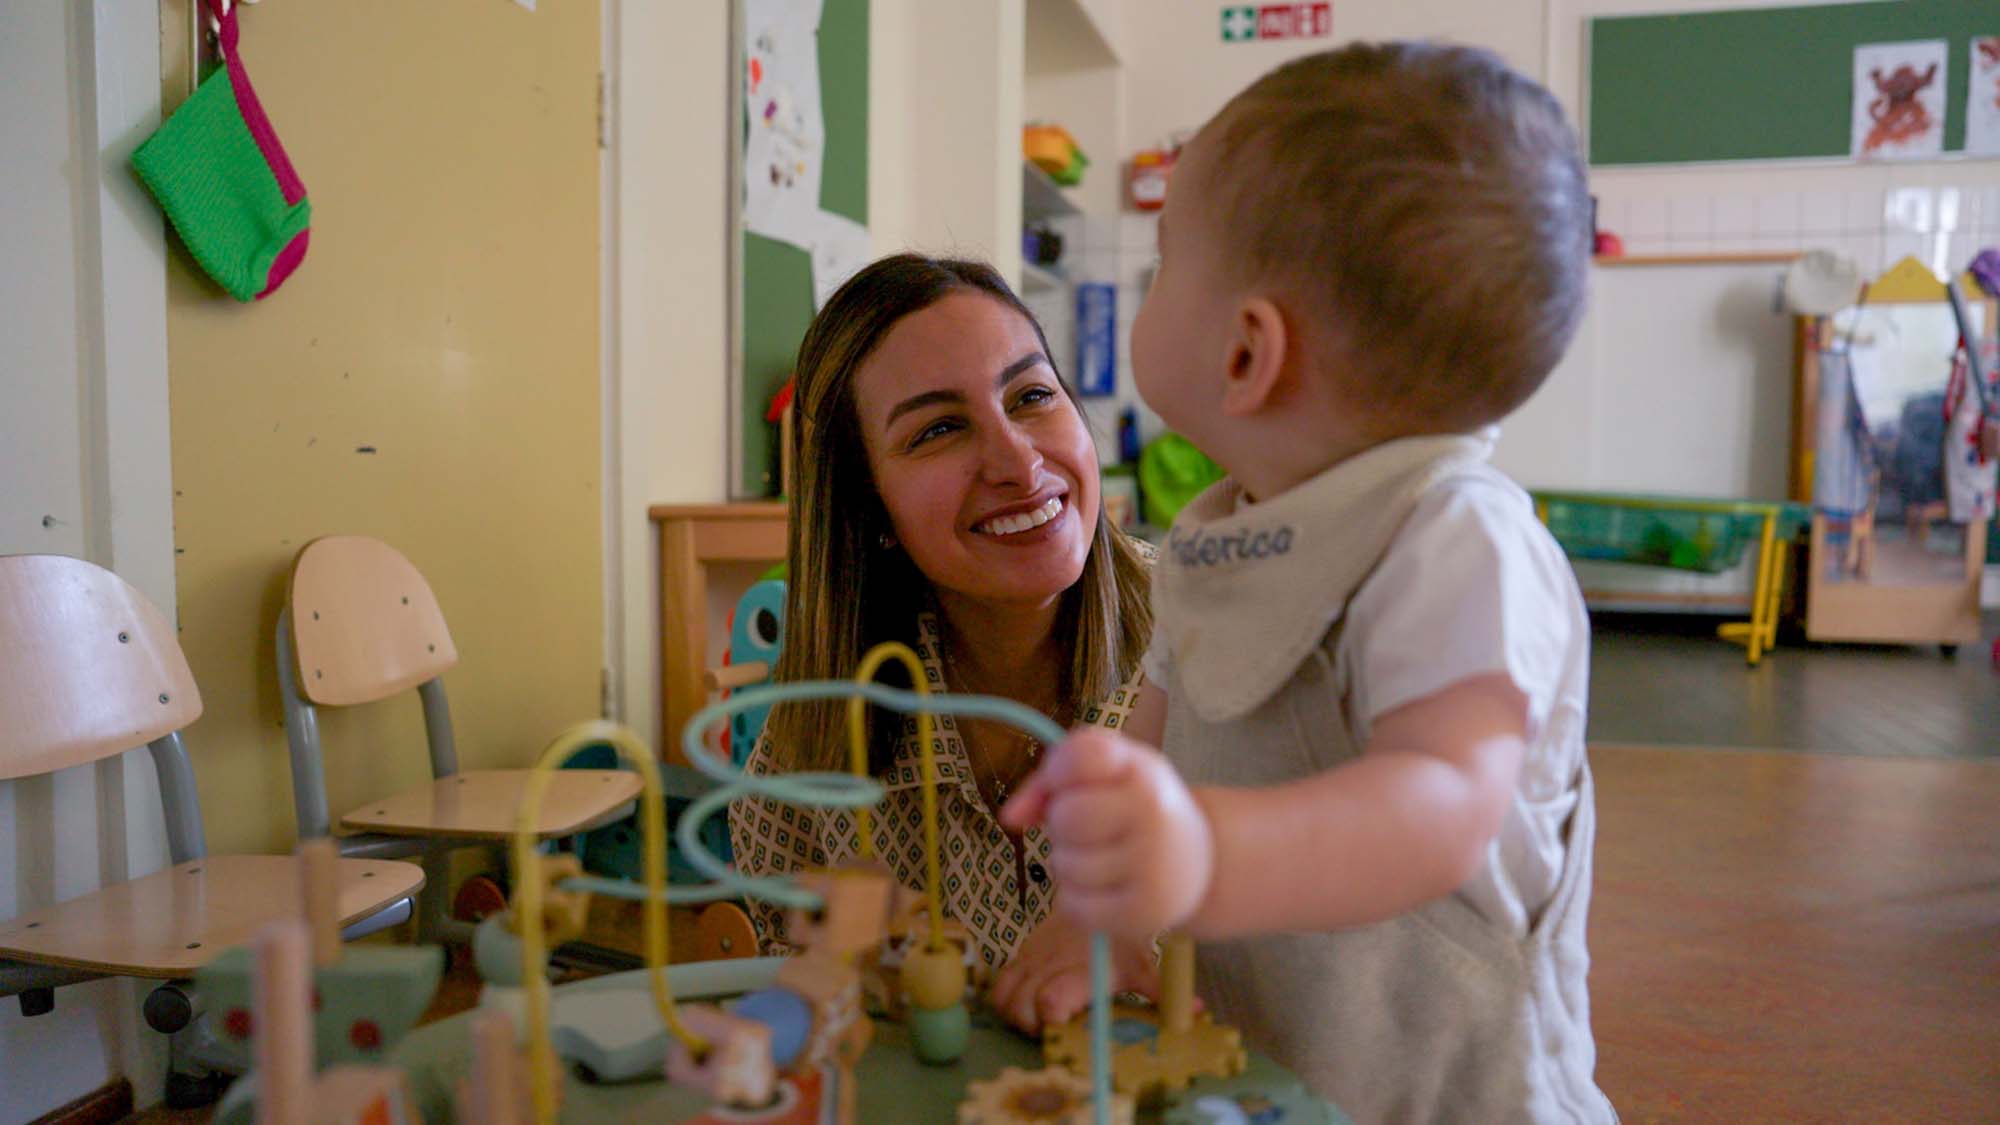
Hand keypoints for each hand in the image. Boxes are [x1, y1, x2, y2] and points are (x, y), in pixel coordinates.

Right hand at [988, 910, 1159, 1034]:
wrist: (1096, 899)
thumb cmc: (1120, 940)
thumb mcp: (1143, 966)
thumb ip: (1163, 992)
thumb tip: (1196, 1010)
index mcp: (1082, 970)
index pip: (1051, 1000)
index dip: (1050, 1021)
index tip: (1063, 1027)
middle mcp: (1051, 965)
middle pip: (1020, 1005)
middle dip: (1029, 1026)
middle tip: (1049, 1031)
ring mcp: (1032, 959)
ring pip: (1003, 996)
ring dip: (1013, 1015)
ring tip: (1035, 1021)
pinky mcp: (1021, 954)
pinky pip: (998, 984)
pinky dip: (1005, 1001)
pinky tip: (1025, 1006)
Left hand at [1000, 729, 1213, 937]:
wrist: (1199, 861)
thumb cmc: (1137, 807)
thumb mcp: (1108, 773)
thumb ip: (1051, 778)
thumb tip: (1009, 817)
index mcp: (1143, 771)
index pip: (1079, 757)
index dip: (1059, 772)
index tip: (1070, 782)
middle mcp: (1153, 815)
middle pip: (1064, 818)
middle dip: (1063, 824)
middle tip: (1090, 827)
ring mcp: (1151, 867)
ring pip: (1064, 866)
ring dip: (1069, 863)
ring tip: (1102, 857)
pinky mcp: (1143, 914)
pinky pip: (1072, 907)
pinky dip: (1077, 900)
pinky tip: (1105, 888)